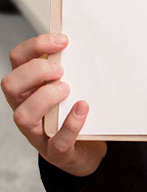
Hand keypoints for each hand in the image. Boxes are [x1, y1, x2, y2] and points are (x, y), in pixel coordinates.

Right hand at [3, 34, 106, 176]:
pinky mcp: (56, 151)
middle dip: (35, 71)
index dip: (36, 46)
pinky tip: (83, 108)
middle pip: (10, 84)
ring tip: (67, 89)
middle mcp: (26, 107)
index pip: (17, 59)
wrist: (88, 148)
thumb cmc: (76, 109)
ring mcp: (38, 131)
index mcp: (28, 86)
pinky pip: (57, 141)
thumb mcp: (72, 83)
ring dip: (45, 98)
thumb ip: (73, 66)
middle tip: (61, 70)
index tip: (63, 40)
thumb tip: (91, 40)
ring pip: (22, 115)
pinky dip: (71, 124)